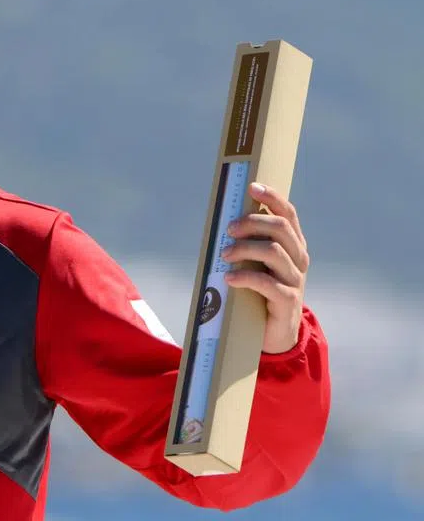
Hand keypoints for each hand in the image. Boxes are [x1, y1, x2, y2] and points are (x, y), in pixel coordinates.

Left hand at [221, 182, 308, 354]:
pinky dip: (246, 277)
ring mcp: (295, 280)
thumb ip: (247, 244)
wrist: (274, 334)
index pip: (288, 214)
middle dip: (252, 223)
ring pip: (274, 251)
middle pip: (280, 228)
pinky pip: (268, 284)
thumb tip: (222, 223)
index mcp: (293, 245)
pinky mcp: (287, 301)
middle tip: (228, 229)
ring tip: (224, 254)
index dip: (273, 197)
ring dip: (245, 248)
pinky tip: (229, 278)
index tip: (252, 187)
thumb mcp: (256, 264)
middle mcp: (298, 259)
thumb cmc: (259, 292)